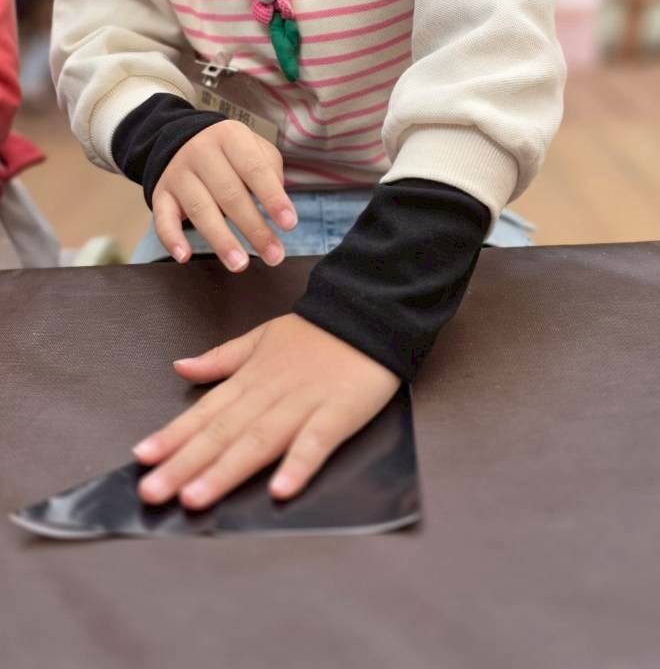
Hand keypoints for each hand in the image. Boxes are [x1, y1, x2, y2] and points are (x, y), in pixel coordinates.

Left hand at [133, 314, 399, 505]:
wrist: (368, 312)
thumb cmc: (314, 333)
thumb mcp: (261, 337)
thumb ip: (221, 358)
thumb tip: (180, 367)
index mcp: (250, 378)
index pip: (205, 411)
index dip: (173, 435)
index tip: (142, 457)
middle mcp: (269, 393)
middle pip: (222, 432)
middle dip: (185, 463)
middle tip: (152, 491)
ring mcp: (303, 404)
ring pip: (259, 441)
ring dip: (226, 470)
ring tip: (195, 498)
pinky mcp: (339, 412)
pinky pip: (317, 442)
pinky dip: (298, 465)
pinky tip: (280, 491)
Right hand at [152, 121, 296, 271]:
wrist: (180, 139)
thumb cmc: (230, 152)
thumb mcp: (254, 147)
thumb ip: (270, 170)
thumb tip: (277, 205)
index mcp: (230, 137)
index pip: (254, 169)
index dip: (273, 197)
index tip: (290, 224)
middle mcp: (201, 152)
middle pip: (230, 195)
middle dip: (254, 229)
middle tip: (274, 256)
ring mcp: (178, 174)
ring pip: (200, 210)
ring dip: (221, 241)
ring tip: (239, 264)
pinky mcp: (160, 194)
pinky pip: (162, 218)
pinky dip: (171, 238)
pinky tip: (184, 256)